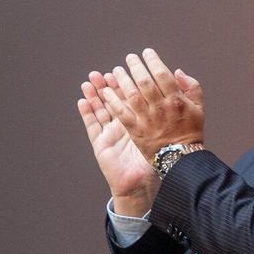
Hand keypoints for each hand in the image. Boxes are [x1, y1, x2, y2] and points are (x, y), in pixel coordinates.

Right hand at [78, 74, 154, 213]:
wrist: (142, 183)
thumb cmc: (155, 159)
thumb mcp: (164, 134)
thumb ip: (168, 115)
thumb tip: (171, 99)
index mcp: (139, 120)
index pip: (131, 98)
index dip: (126, 85)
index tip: (123, 71)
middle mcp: (123, 125)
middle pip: (113, 101)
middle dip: (108, 86)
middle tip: (103, 72)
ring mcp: (110, 133)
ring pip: (100, 109)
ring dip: (94, 95)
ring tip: (89, 81)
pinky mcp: (101, 143)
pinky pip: (92, 125)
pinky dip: (87, 113)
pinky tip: (82, 100)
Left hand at [98, 50, 205, 158]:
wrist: (181, 158)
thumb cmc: (191, 131)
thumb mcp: (199, 108)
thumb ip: (192, 87)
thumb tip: (177, 72)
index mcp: (177, 100)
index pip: (163, 75)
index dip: (153, 61)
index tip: (147, 52)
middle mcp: (161, 108)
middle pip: (144, 82)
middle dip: (135, 66)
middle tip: (130, 58)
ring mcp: (147, 119)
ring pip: (131, 94)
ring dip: (122, 80)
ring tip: (116, 70)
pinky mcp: (135, 130)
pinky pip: (121, 113)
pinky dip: (112, 101)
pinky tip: (106, 92)